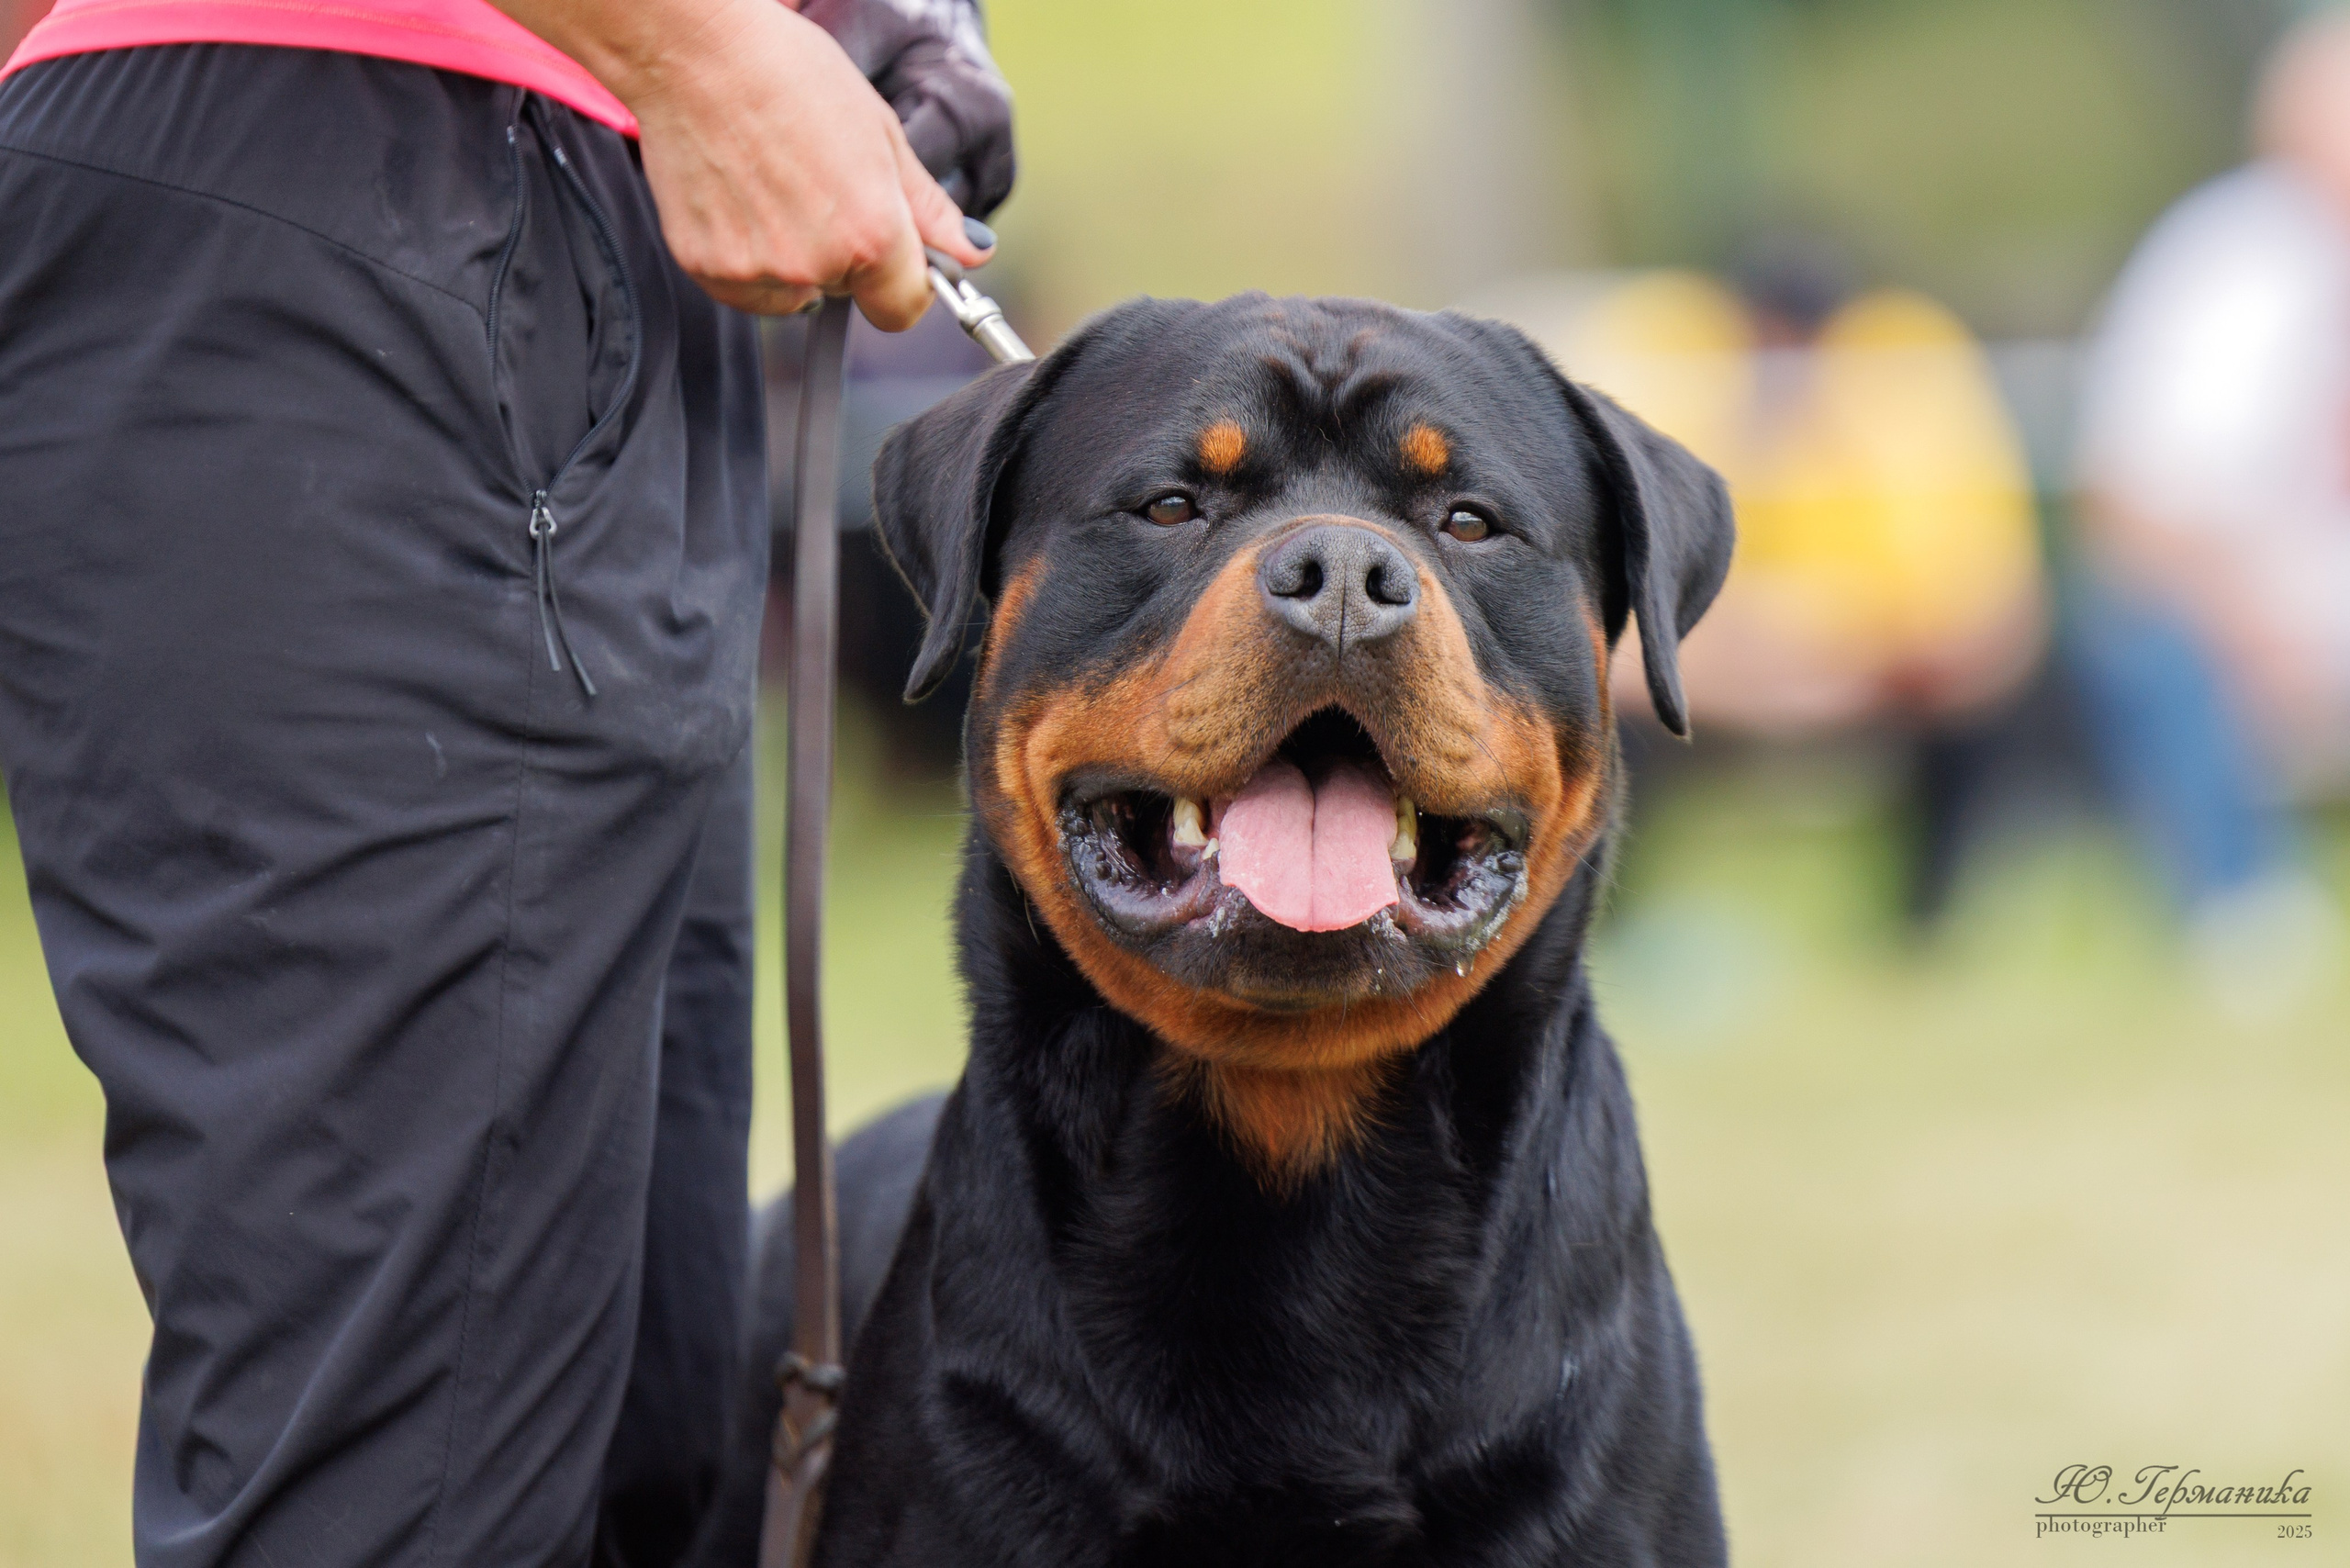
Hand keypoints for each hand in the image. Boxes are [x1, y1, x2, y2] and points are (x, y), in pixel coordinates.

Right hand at [613, 0, 990, 324]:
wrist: (695, 51)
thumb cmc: (790, 75)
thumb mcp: (881, 133)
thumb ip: (928, 207)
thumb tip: (972, 250)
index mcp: (870, 235)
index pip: (904, 309)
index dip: (905, 283)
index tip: (895, 255)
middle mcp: (814, 265)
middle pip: (847, 293)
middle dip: (845, 255)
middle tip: (819, 186)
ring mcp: (755, 271)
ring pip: (796, 292)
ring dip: (795, 259)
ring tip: (776, 185)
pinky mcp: (707, 269)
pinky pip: (746, 287)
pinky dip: (748, 257)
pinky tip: (743, 198)